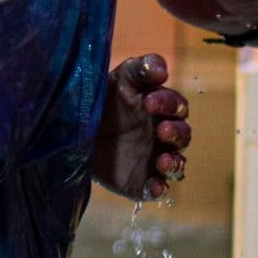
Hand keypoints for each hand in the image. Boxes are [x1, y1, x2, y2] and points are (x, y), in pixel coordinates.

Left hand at [93, 54, 192, 198]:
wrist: (75, 130)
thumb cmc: (103, 100)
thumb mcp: (117, 80)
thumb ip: (138, 69)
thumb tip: (161, 69)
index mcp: (161, 109)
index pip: (176, 105)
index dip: (168, 103)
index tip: (149, 101)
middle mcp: (163, 135)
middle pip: (183, 134)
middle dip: (177, 132)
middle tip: (162, 129)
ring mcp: (154, 159)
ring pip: (177, 163)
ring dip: (175, 162)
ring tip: (163, 160)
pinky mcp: (142, 181)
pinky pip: (157, 188)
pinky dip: (158, 188)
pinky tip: (154, 186)